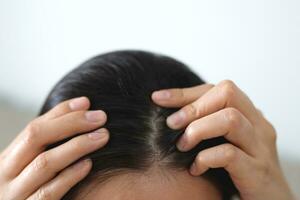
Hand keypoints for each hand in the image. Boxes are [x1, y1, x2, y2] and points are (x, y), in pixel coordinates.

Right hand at [0, 97, 108, 199]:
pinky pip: (49, 192)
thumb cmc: (26, 192)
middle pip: (37, 137)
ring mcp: (14, 196)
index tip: (87, 102)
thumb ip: (48, 144)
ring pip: (45, 163)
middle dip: (71, 123)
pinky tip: (88, 164)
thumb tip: (82, 107)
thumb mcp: (29, 167)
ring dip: (77, 146)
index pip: (34, 126)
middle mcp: (5, 174)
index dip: (62, 112)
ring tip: (102, 136)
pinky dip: (70, 176)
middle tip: (101, 117)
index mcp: (7, 159)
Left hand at [152, 80, 294, 199]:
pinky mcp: (258, 170)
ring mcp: (260, 146)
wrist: (272, 199)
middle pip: (228, 93)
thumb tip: (170, 117)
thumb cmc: (242, 168)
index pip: (217, 89)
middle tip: (171, 124)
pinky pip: (230, 154)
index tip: (158, 98)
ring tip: (182, 145)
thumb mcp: (225, 141)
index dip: (185, 92)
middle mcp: (257, 124)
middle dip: (193, 107)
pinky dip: (206, 158)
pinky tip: (195, 168)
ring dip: (198, 129)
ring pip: (230, 119)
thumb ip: (208, 126)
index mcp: (249, 114)